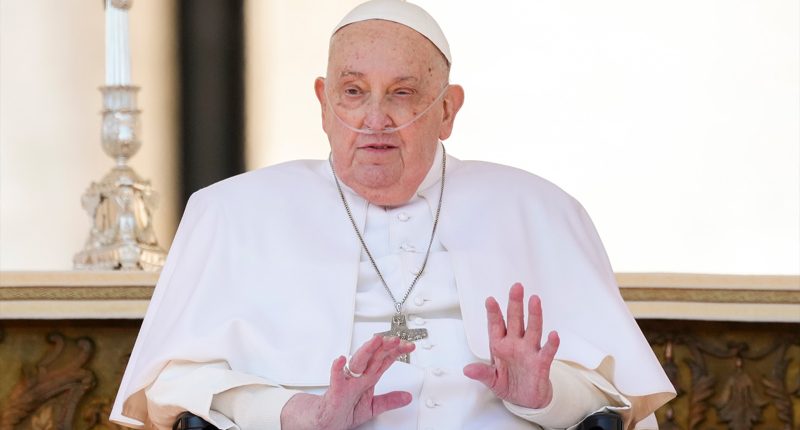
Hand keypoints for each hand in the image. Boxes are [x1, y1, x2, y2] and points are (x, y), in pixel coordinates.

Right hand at [280, 335, 414, 429]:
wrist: (322, 421)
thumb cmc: (343, 410)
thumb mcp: (371, 408)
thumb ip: (389, 401)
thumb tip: (407, 397)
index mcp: (366, 379)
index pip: (383, 361)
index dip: (396, 353)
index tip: (408, 346)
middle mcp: (357, 377)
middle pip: (372, 358)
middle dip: (384, 348)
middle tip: (395, 339)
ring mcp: (346, 383)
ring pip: (357, 364)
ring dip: (366, 351)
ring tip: (376, 341)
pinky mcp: (334, 393)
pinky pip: (335, 380)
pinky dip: (337, 370)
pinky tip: (339, 360)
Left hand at [463, 282, 559, 408]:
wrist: (526, 399)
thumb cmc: (509, 384)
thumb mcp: (492, 380)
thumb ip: (481, 373)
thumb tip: (467, 369)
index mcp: (500, 345)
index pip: (496, 326)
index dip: (493, 313)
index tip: (490, 300)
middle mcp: (515, 344)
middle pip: (516, 320)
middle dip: (515, 304)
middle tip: (516, 287)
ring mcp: (529, 351)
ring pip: (532, 329)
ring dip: (534, 315)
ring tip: (534, 300)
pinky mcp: (541, 362)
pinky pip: (547, 351)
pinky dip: (551, 343)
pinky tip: (553, 334)